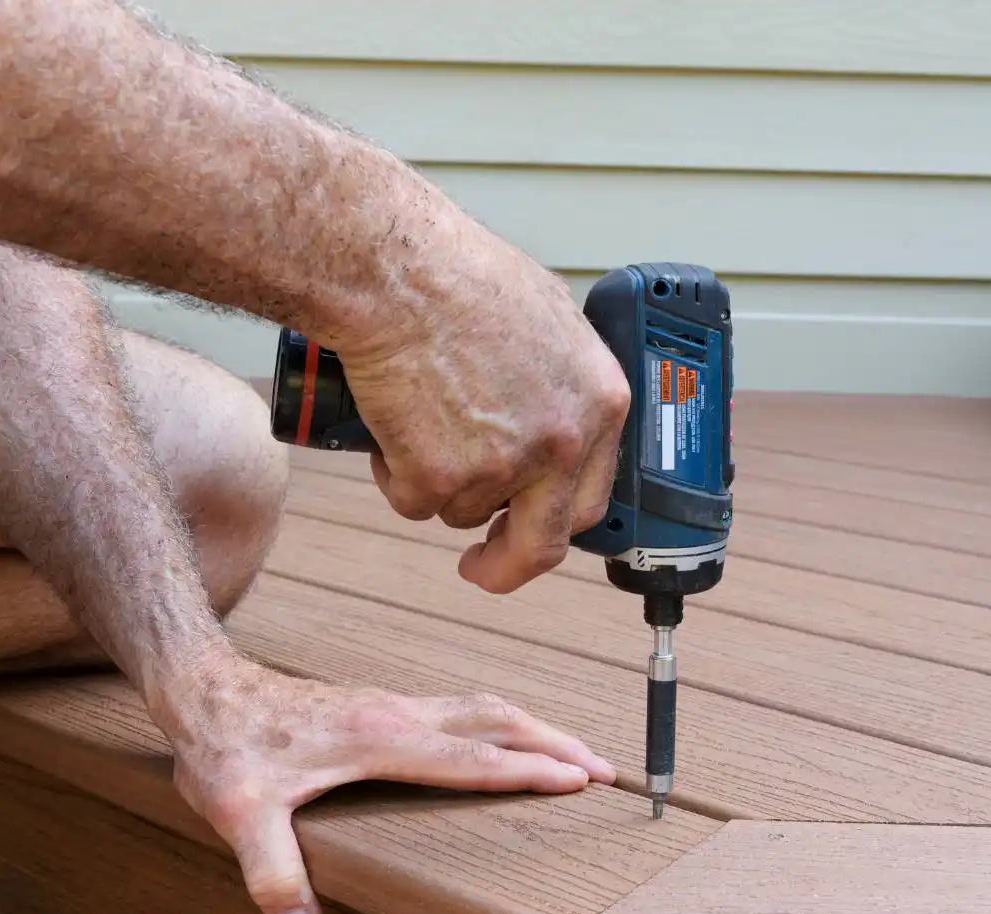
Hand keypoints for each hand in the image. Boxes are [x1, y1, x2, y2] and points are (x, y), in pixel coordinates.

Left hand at [156, 657, 616, 913]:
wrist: (205, 690)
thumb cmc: (224, 747)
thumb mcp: (237, 814)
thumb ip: (271, 873)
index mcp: (380, 737)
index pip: (471, 758)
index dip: (526, 771)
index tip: (578, 780)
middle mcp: (399, 713)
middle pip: (498, 721)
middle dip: (556, 744)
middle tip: (606, 770)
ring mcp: (396, 704)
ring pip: (486, 708)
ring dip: (537, 728)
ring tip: (577, 754)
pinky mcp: (387, 705)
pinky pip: (465, 709)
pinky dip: (505, 725)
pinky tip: (509, 741)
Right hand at [336, 217, 629, 594]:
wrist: (398, 271)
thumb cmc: (460, 277)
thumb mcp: (548, 322)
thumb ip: (559, 385)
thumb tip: (548, 414)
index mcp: (599, 404)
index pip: (592, 495)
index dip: (556, 519)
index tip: (531, 531)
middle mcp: (562, 443)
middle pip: (543, 543)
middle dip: (508, 564)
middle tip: (480, 564)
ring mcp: (504, 467)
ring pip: (463, 511)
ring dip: (436, 482)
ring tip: (416, 410)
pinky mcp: (441, 479)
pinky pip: (412, 501)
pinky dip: (394, 473)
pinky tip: (391, 417)